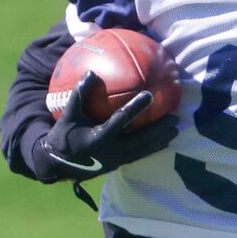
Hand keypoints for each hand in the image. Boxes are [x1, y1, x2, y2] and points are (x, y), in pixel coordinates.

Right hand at [33, 72, 176, 181]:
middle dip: (158, 129)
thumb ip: (79, 95)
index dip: (135, 108)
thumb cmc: (64, 136)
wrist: (60, 164)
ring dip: (160, 140)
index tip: (149, 95)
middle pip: (141, 140)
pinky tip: (164, 140)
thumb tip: (92, 72)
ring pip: (144, 150)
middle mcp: (111, 152)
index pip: (121, 121)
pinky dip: (153, 148)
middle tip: (174, 117)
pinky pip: (140, 155)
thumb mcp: (69, 115)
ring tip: (176, 129)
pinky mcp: (119, 165)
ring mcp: (117, 160)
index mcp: (98, 138)